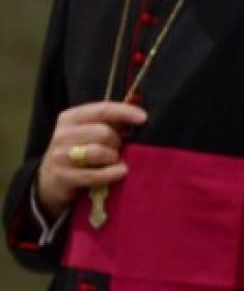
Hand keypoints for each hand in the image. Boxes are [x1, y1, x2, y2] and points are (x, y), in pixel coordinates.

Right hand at [36, 101, 146, 217]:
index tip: (144, 118)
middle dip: (117, 142)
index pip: (102, 109)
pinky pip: (96, 175)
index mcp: (71, 117)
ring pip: (100, 152)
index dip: (125, 112)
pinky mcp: (64, 177)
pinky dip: (112, 174)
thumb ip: (112, 122)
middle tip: (116, 149)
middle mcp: (63, 134)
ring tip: (113, 161)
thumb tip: (139, 114)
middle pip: (104, 132)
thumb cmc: (81, 152)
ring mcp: (61, 156)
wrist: (52, 180)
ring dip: (113, 158)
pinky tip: (120, 172)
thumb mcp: (90, 132)